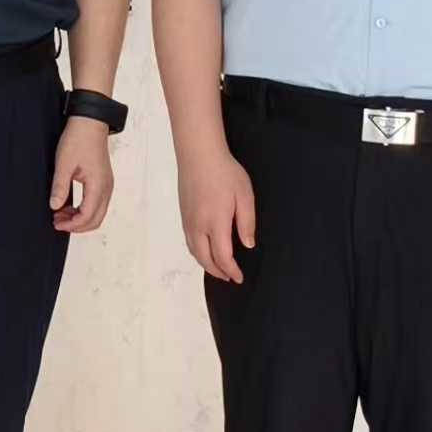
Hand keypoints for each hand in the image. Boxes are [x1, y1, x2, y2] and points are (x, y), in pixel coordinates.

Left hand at [49, 117, 115, 235]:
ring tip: (60, 213)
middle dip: (76, 225)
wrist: (90, 122)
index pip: (87, 216)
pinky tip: (68, 205)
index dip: (71, 225)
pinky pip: (97, 202)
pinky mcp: (103, 180)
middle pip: (96, 219)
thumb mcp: (64, 163)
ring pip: (97, 212)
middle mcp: (106, 188)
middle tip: (57, 222)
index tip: (56, 223)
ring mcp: (107, 184)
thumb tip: (54, 206)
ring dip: (80, 217)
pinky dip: (84, 208)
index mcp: (98, 185)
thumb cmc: (78, 139)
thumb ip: (60, 187)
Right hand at [175, 143, 253, 284]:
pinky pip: (189, 241)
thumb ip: (246, 222)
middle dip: (218, 272)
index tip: (239, 277)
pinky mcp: (184, 214)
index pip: (222, 257)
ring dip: (206, 264)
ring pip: (194, 252)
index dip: (231, 270)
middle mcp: (199, 226)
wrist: (198, 154)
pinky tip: (206, 250)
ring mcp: (188, 221)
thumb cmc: (225, 172)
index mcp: (216, 222)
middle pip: (205, 259)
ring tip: (218, 268)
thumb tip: (247, 244)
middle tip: (230, 277)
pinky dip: (198, 253)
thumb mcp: (244, 195)